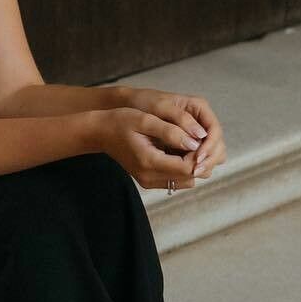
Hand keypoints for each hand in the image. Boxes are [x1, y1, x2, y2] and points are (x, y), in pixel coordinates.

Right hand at [100, 93, 226, 191]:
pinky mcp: (149, 181)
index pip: (188, 167)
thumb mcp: (145, 119)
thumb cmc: (120, 121)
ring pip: (187, 180)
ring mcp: (149, 182)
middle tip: (194, 138)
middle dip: (199, 159)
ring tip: (186, 143)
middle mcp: (150, 177)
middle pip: (190, 177)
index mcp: (149, 162)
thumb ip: (171, 131)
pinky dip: (183, 167)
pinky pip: (177, 180)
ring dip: (192, 164)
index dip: (200, 153)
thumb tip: (195, 142)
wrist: (100, 133)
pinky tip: (177, 150)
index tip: (198, 136)